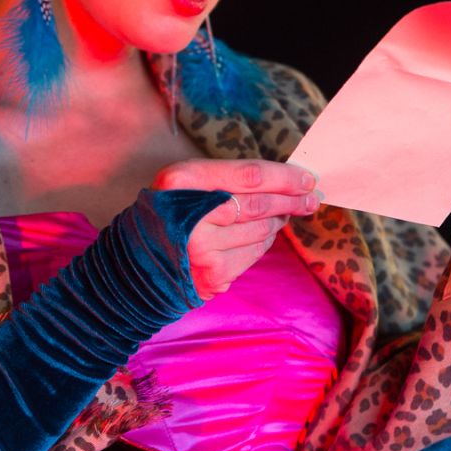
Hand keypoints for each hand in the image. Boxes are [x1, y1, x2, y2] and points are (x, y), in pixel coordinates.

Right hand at [151, 159, 319, 299]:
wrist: (138, 261)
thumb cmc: (169, 214)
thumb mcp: (185, 183)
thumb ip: (228, 178)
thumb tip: (286, 181)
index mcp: (182, 182)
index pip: (250, 176)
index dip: (284, 177)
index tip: (306, 179)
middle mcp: (191, 215)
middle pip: (260, 204)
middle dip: (291, 200)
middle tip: (311, 198)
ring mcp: (203, 249)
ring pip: (262, 230)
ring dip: (278, 221)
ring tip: (285, 212)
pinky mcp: (214, 274)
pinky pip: (254, 253)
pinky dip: (264, 242)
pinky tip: (263, 234)